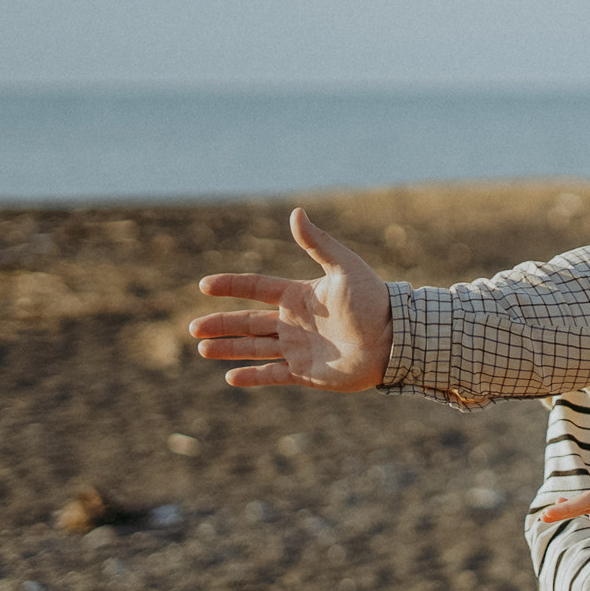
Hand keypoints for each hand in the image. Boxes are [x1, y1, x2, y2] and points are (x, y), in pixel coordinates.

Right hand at [188, 209, 390, 390]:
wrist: (396, 340)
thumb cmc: (373, 301)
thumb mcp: (344, 267)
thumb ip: (318, 244)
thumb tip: (296, 212)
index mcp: (300, 295)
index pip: (257, 288)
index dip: (232, 286)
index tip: (205, 285)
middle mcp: (295, 322)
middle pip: (249, 322)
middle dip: (221, 324)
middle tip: (193, 327)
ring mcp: (299, 348)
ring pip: (255, 348)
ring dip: (229, 349)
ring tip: (202, 348)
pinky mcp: (307, 373)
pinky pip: (273, 375)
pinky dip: (253, 377)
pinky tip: (231, 378)